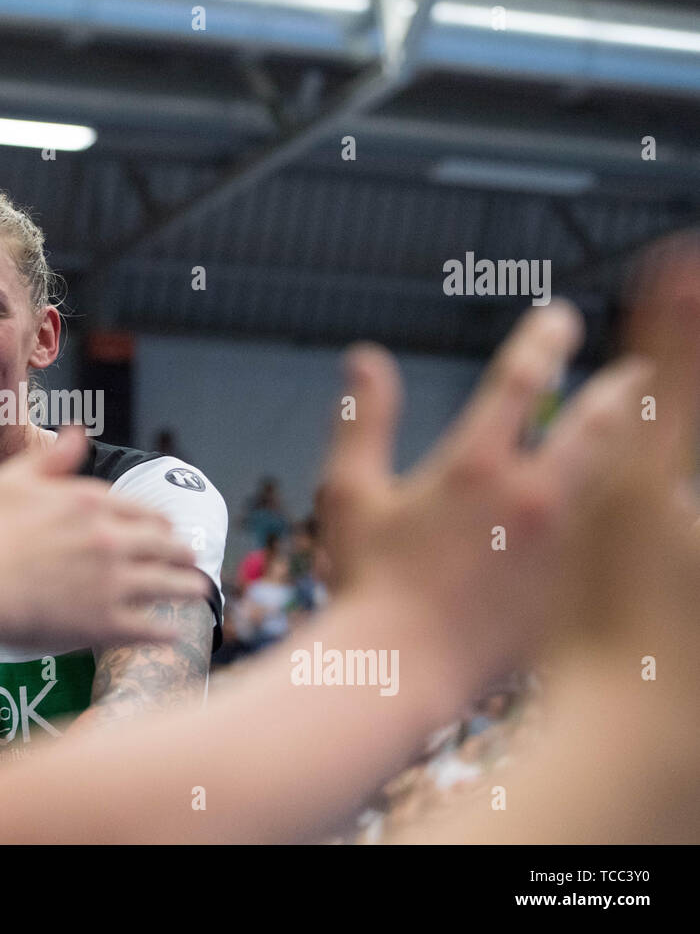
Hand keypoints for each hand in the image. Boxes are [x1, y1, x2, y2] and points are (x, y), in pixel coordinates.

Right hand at [0, 426, 209, 647]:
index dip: (161, 524)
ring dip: (188, 588)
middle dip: (183, 554)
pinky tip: (173, 633)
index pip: (143, 512)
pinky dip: (166, 630)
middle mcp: (112, 540)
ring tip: (199, 593)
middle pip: (164, 547)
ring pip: (168, 585)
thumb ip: (52, 458)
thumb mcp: (14, 478)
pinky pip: (149, 628)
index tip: (168, 530)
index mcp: (92, 503)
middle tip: (193, 560)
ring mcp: (113, 583)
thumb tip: (77, 434)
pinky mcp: (105, 623)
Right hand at [316, 299, 657, 696]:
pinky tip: (627, 514)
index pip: (521, 380)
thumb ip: (362, 419)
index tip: (561, 320)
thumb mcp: (347, 493)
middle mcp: (532, 498)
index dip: (543, 340)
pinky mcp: (571, 589)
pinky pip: (611, 539)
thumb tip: (366, 357)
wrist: (402, 671)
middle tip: (637, 372)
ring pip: (618, 480)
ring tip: (644, 430)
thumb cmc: (367, 584)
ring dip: (634, 447)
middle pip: (597, 424)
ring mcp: (561, 547)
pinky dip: (625, 515)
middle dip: (622, 389)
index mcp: (476, 466)